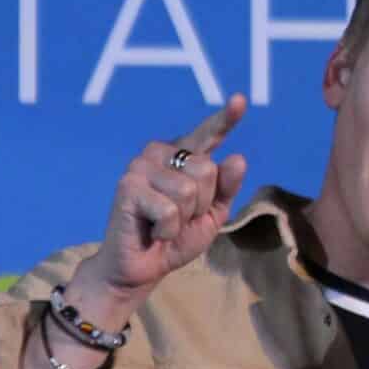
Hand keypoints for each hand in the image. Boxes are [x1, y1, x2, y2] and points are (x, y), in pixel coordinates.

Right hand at [69, 94, 249, 319]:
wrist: (143, 268)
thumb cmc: (175, 238)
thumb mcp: (211, 215)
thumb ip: (226, 188)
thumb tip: (237, 158)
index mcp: (182, 157)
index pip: (208, 134)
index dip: (225, 119)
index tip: (240, 100)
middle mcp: (159, 153)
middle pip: (207, 169)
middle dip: (201, 204)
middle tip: (179, 218)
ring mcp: (140, 167)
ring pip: (189, 190)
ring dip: (184, 219)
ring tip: (164, 225)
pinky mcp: (128, 187)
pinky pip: (170, 210)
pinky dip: (168, 230)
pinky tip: (153, 231)